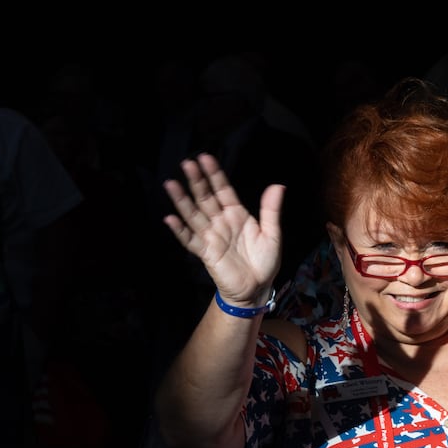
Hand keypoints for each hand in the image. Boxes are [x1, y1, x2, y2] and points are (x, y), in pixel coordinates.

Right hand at [162, 153, 283, 308]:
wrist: (257, 288)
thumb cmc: (264, 261)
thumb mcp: (272, 234)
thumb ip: (271, 210)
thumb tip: (278, 185)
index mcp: (237, 214)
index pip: (223, 190)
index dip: (215, 175)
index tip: (206, 158)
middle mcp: (221, 222)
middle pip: (206, 198)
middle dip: (197, 181)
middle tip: (187, 163)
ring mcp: (211, 236)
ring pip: (194, 215)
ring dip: (182, 200)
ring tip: (171, 184)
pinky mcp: (206, 253)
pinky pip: (190, 240)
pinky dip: (180, 231)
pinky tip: (170, 219)